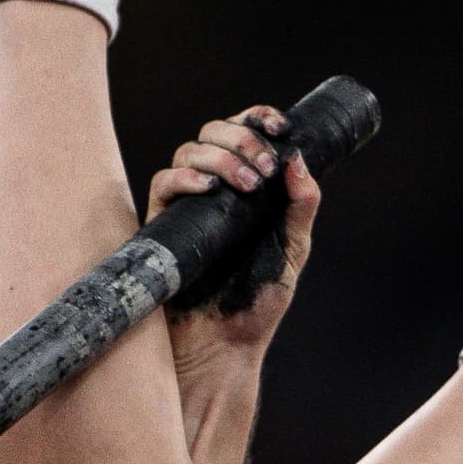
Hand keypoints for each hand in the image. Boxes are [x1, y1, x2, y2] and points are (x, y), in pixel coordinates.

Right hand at [153, 104, 318, 362]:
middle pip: (213, 132)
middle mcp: (214, 188)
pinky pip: (163, 183)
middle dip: (241, 137)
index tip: (280, 127)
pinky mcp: (162, 223)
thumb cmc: (256, 301)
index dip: (259, 118)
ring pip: (188, 150)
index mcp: (247, 186)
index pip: (246, 132)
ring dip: (219, 157)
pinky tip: (207, 189)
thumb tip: (300, 159)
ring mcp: (186, 203)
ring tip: (245, 185)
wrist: (224, 345)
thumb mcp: (292, 251)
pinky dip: (184, 178)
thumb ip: (300, 207)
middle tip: (264, 167)